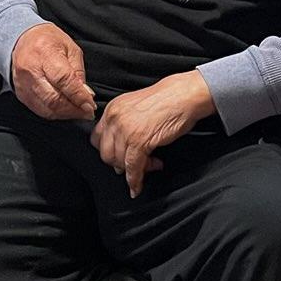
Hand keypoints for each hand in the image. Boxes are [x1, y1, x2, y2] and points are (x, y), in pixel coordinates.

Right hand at [11, 22, 96, 121]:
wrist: (23, 39)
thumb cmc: (48, 41)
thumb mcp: (71, 48)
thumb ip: (78, 72)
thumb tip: (86, 95)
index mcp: (45, 52)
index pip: (63, 80)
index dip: (79, 96)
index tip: (90, 105)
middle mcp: (31, 70)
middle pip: (53, 98)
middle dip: (74, 109)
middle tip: (87, 112)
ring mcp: (23, 84)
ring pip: (46, 108)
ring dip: (66, 114)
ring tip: (78, 112)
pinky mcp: (20, 94)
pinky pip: (39, 110)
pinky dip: (55, 113)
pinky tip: (65, 110)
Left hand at [94, 72, 213, 196]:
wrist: (184, 95)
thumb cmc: (167, 100)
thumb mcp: (135, 107)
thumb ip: (124, 124)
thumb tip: (121, 149)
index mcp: (112, 109)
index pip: (97, 138)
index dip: (108, 151)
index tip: (118, 157)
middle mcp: (115, 119)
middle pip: (105, 153)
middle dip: (120, 164)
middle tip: (136, 165)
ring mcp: (125, 130)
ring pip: (119, 162)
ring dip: (134, 170)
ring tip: (151, 165)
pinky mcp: (139, 141)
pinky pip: (132, 167)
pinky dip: (135, 180)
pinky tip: (138, 185)